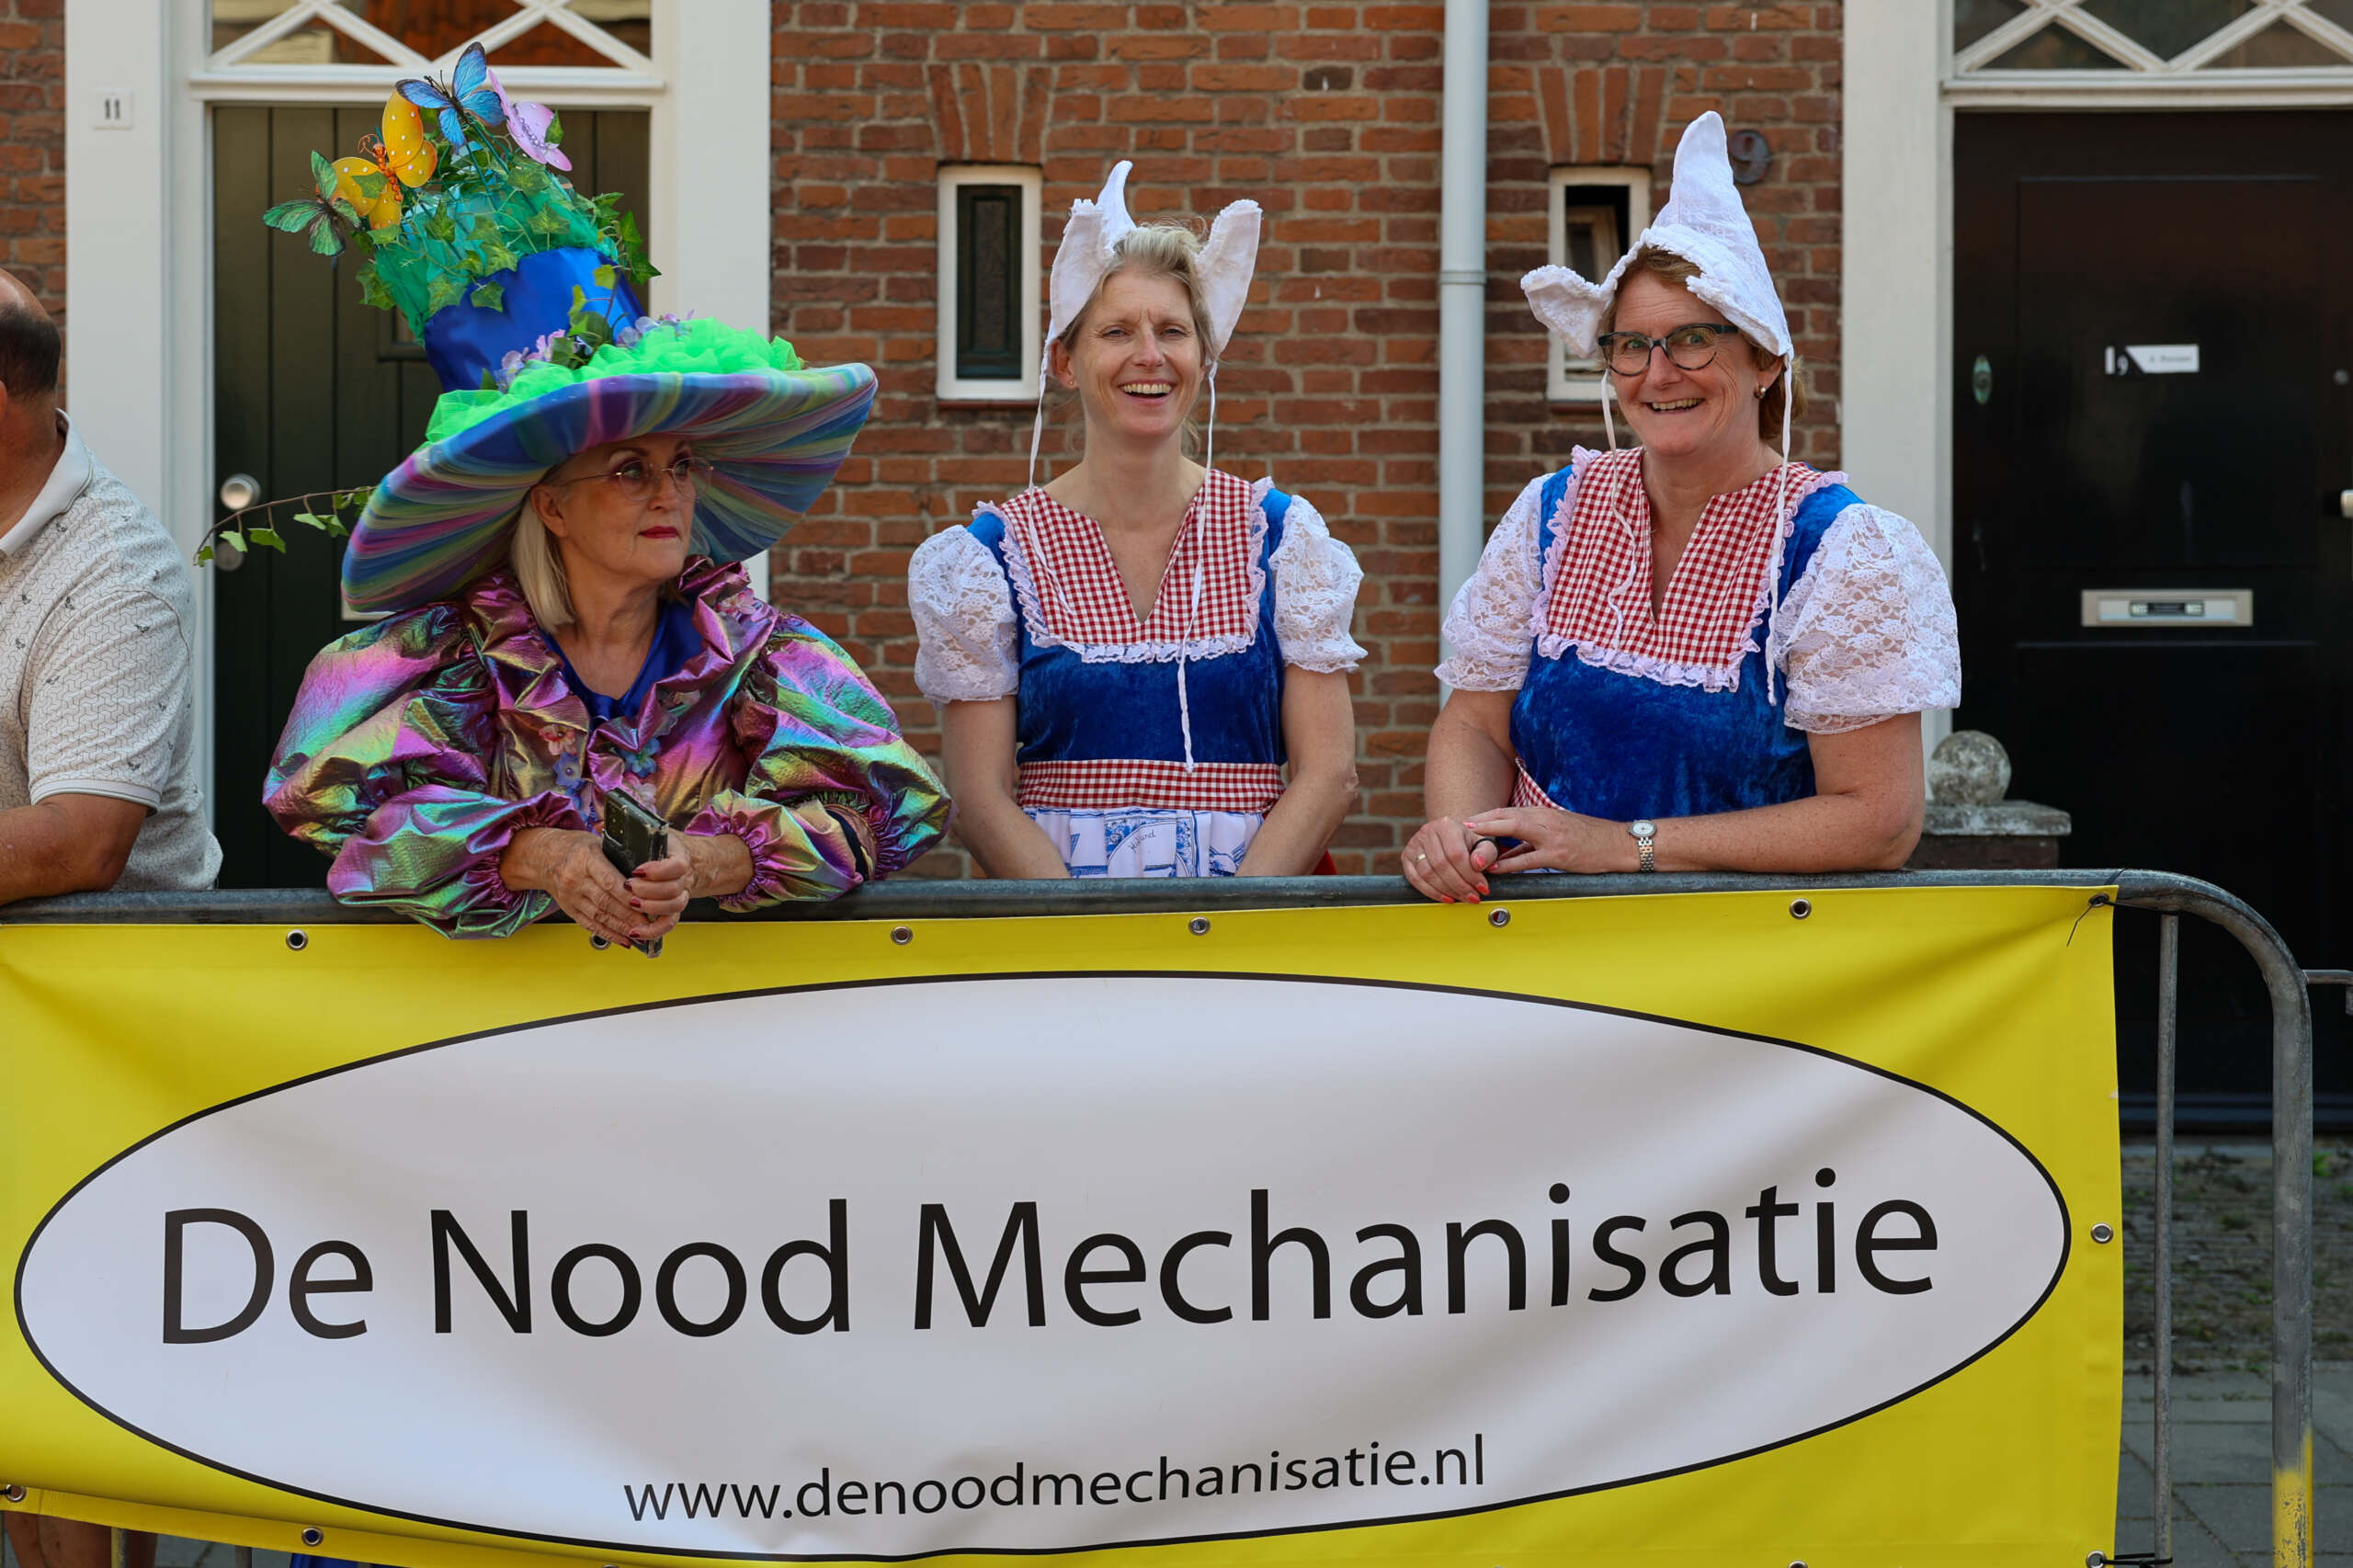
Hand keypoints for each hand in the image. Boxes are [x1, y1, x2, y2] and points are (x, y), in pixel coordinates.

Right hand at [534, 830, 644, 944]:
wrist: (543, 857)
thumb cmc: (575, 848)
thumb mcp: (597, 842)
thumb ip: (619, 857)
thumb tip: (646, 874)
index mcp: (585, 859)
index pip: (608, 880)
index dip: (627, 894)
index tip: (645, 903)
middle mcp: (575, 879)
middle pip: (605, 901)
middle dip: (629, 915)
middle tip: (648, 923)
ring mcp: (570, 896)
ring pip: (599, 916)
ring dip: (621, 928)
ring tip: (640, 934)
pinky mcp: (569, 909)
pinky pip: (589, 925)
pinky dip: (608, 934)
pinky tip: (623, 940)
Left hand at [624, 838, 691, 942]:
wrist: (677, 858)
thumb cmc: (659, 847)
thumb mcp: (649, 833)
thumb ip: (626, 830)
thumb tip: (600, 824)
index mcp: (679, 857)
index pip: (677, 866)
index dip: (658, 871)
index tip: (638, 870)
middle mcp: (683, 878)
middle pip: (673, 888)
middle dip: (648, 890)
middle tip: (629, 887)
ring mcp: (680, 895)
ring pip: (674, 906)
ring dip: (651, 908)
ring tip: (631, 905)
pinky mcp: (672, 910)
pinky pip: (669, 924)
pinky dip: (653, 930)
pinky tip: (636, 932)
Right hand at [1402, 816, 1500, 902]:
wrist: (1449, 837)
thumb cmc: (1468, 843)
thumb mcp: (1483, 844)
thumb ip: (1486, 853)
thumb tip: (1478, 865)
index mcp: (1447, 825)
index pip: (1456, 854)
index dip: (1470, 875)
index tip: (1482, 888)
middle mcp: (1427, 831)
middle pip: (1441, 865)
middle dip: (1460, 886)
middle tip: (1473, 897)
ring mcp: (1414, 844)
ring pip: (1427, 874)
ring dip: (1447, 891)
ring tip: (1462, 898)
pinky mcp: (1406, 856)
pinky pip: (1415, 879)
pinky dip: (1431, 892)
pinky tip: (1447, 898)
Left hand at [1463, 806, 1633, 873]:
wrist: (1618, 844)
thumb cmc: (1588, 839)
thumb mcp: (1559, 831)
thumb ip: (1533, 839)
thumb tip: (1508, 850)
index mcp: (1544, 814)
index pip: (1508, 811)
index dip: (1486, 816)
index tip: (1467, 821)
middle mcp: (1545, 820)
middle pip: (1505, 815)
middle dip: (1481, 820)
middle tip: (1458, 826)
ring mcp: (1552, 837)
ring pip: (1514, 830)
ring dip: (1489, 835)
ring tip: (1468, 843)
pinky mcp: (1559, 854)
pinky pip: (1528, 858)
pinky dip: (1509, 863)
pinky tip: (1494, 867)